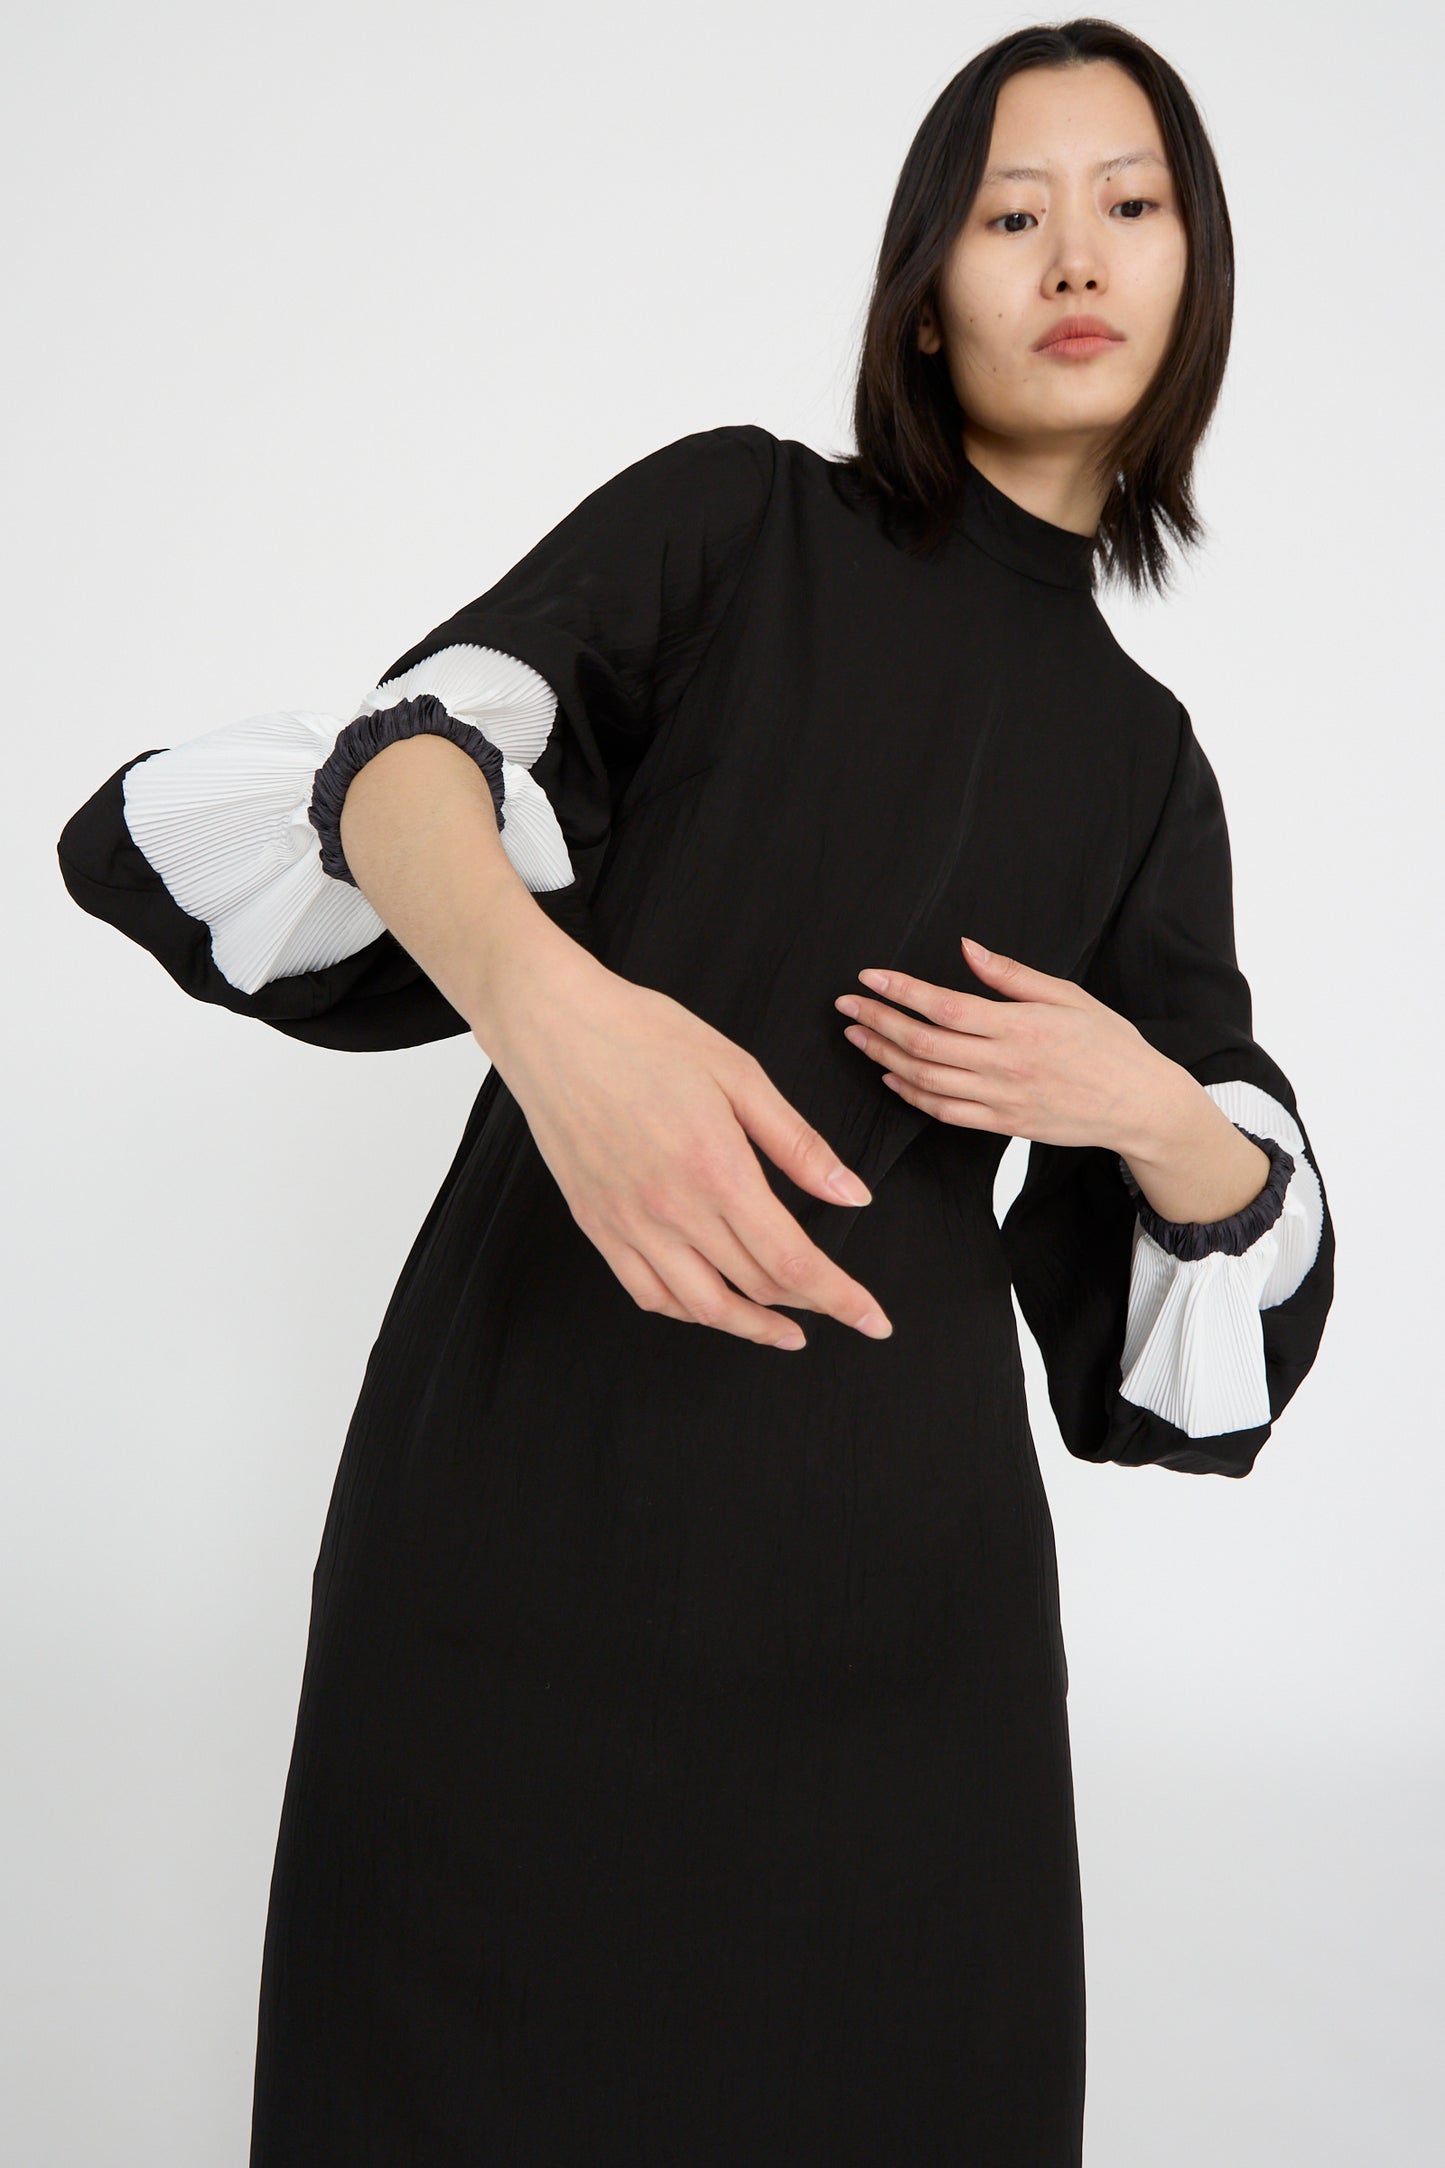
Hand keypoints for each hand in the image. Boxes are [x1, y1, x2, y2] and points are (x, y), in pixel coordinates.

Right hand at [480, 938, 895, 1352]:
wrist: (554, 1027)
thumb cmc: (645, 1036)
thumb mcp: (739, 1074)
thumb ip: (798, 1143)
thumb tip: (852, 1196)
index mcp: (719, 1171)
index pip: (793, 1262)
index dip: (841, 1299)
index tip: (874, 1321)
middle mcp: (673, 1210)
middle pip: (757, 1287)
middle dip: (812, 1307)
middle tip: (840, 1307)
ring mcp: (629, 1224)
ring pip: (703, 1307)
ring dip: (752, 1327)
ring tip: (786, 1330)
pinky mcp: (597, 1226)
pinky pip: (648, 1292)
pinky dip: (689, 1311)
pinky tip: (713, 1305)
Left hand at [832, 934, 1176, 1154]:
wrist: (1139, 1104)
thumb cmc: (1109, 1044)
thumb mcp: (1067, 996)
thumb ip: (1011, 975)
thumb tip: (967, 948)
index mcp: (1020, 1027)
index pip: (945, 1007)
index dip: (901, 992)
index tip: (869, 978)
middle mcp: (1005, 1065)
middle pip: (924, 1044)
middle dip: (878, 1022)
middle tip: (846, 1005)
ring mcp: (1001, 1099)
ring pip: (926, 1080)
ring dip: (884, 1056)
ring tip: (857, 1037)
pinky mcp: (1002, 1125)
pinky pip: (944, 1112)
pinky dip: (911, 1095)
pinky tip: (891, 1076)